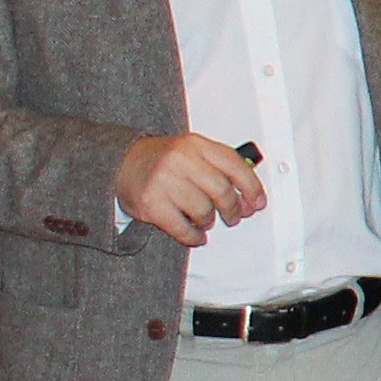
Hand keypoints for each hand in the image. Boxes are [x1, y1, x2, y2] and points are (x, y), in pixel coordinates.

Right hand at [111, 132, 265, 246]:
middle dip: (232, 209)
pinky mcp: (151, 203)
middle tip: (234, 216)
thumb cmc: (164, 161)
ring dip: (209, 221)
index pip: (235, 166)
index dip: (252, 188)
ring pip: (204, 211)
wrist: (122, 163)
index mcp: (196, 145)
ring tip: (205, 219)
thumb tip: (249, 198)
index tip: (257, 203)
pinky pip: (183, 228)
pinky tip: (196, 235)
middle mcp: (181, 160)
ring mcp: (164, 181)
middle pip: (222, 192)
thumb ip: (221, 168)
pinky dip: (194, 236)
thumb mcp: (193, 152)